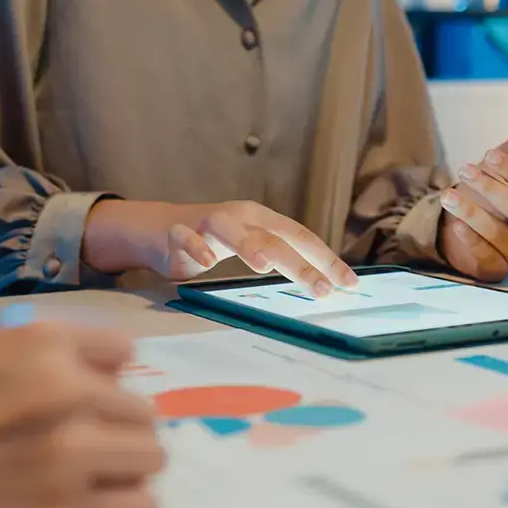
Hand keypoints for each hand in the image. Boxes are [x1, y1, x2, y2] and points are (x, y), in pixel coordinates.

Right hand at [0, 322, 162, 507]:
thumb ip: (27, 355)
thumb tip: (74, 365)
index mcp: (39, 343)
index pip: (122, 351)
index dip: (106, 376)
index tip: (92, 396)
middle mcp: (66, 388)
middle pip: (139, 408)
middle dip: (116, 427)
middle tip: (88, 445)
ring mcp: (70, 449)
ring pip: (150, 456)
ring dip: (128, 468)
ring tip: (99, 478)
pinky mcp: (65, 507)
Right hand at [85, 199, 358, 296]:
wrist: (157, 229)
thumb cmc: (212, 242)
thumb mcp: (250, 248)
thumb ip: (279, 260)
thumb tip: (324, 284)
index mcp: (262, 220)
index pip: (301, 237)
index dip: (326, 259)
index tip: (350, 284)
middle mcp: (239, 217)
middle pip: (274, 238)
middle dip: (300, 264)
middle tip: (321, 290)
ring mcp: (206, 222)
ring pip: (231, 230)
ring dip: (248, 246)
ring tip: (264, 266)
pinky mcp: (176, 233)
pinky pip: (185, 238)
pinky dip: (195, 247)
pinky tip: (204, 261)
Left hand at [439, 113, 507, 281]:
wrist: (459, 232)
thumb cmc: (484, 199)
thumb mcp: (497, 171)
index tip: (487, 154)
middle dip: (492, 189)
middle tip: (465, 169)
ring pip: (500, 233)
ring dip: (473, 213)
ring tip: (448, 196)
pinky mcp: (494, 267)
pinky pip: (486, 255)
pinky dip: (471, 240)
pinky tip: (455, 226)